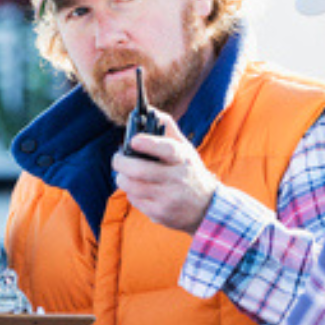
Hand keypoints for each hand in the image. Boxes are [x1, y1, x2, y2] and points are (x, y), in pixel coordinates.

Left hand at [113, 111, 220, 233]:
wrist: (206, 208)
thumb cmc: (189, 171)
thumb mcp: (186, 149)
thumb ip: (168, 128)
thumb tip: (150, 110)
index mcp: (183, 159)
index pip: (166, 149)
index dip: (148, 144)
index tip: (133, 140)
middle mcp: (177, 179)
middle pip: (140, 171)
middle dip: (121, 162)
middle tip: (118, 158)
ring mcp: (168, 199)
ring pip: (132, 186)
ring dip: (123, 178)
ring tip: (126, 173)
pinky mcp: (160, 214)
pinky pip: (134, 200)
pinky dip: (131, 192)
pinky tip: (139, 189)